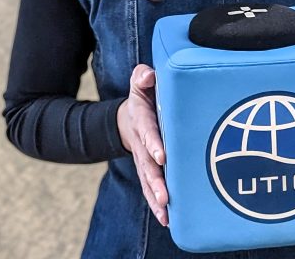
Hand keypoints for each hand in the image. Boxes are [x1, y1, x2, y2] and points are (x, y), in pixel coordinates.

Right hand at [117, 64, 168, 225]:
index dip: (153, 143)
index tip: (162, 155)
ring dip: (155, 196)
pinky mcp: (148, 170)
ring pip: (148, 180)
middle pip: (147, 164)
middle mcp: (141, 142)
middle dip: (156, 179)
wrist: (128, 118)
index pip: (147, 131)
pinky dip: (156, 204)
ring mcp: (143, 159)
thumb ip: (142, 76)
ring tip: (165, 211)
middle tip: (165, 194)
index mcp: (141, 120)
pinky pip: (150, 189)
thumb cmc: (143, 97)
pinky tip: (166, 218)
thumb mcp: (139, 82)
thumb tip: (149, 76)